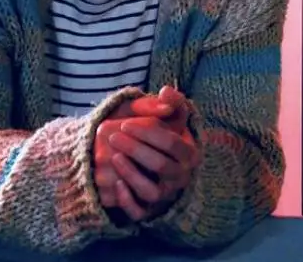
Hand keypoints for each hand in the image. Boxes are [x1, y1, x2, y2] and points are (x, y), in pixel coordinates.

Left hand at [94, 93, 179, 211]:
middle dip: (136, 150)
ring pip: (152, 191)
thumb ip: (169, 101)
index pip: (171, 143)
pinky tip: (116, 183)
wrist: (140, 160)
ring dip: (132, 174)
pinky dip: (128, 200)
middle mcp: (180, 176)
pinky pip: (140, 212)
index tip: (126, 123)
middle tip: (113, 137)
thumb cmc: (152, 134)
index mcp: (189, 153)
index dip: (147, 132)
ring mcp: (165, 195)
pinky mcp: (148, 209)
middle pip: (161, 166)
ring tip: (114, 157)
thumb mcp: (161, 115)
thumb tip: (166, 92)